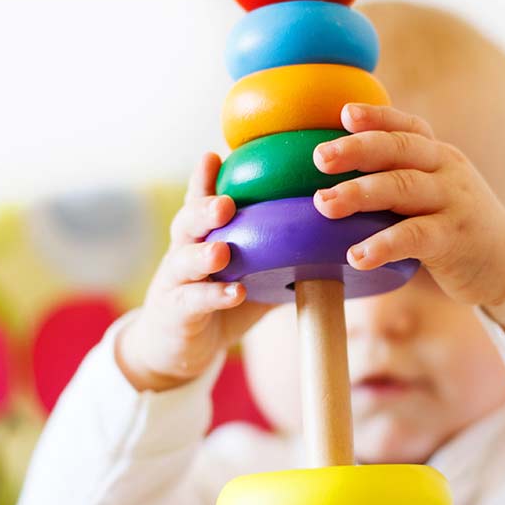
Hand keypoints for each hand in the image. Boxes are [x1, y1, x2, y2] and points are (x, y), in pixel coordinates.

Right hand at [115, 153, 270, 392]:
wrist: (177, 348)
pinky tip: (234, 292)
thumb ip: (274, 253)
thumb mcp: (246, 270)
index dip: (204, 179)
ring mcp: (176, 281)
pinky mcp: (176, 311)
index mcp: (201, 234)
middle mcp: (183, 250)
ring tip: (223, 250)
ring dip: (204, 254)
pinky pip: (193, 301)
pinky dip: (214, 296)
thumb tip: (328, 237)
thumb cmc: (218, 300)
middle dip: (204, 209)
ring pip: (184, 260)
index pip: (200, 200)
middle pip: (188, 222)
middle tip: (224, 204)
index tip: (213, 156)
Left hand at [312, 104, 504, 329]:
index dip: (376, 116)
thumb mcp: (434, 192)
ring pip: (403, 188)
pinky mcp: (454, 238)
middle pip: (399, 149)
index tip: (344, 113)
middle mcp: (446, 170)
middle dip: (356, 150)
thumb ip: (397, 178)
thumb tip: (331, 177)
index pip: (406, 127)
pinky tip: (357, 256)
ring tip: (324, 204)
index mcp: (437, 155)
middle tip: (319, 157)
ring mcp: (453, 202)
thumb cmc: (454, 227)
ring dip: (359, 194)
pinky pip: (415, 236)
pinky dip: (384, 244)